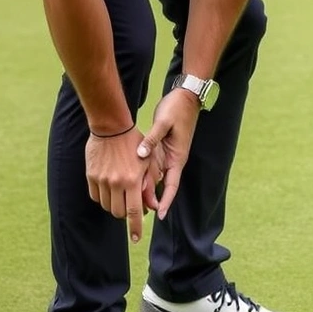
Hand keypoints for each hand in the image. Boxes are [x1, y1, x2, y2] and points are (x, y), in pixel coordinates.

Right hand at [85, 127, 148, 242]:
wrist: (111, 128)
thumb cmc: (134, 144)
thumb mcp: (148, 164)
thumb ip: (150, 187)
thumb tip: (153, 207)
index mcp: (132, 181)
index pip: (133, 212)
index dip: (135, 228)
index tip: (136, 239)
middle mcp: (115, 183)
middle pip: (119, 213)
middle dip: (126, 214)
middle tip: (131, 206)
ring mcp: (101, 180)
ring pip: (107, 206)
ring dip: (115, 206)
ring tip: (121, 194)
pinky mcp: (91, 176)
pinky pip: (96, 197)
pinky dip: (104, 198)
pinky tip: (110, 189)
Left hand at [136, 88, 200, 218]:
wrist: (184, 97)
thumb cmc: (176, 109)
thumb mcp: (164, 123)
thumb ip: (152, 139)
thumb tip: (141, 155)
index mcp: (177, 157)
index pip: (172, 185)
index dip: (166, 200)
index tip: (159, 214)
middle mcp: (172, 160)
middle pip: (160, 184)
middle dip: (150, 199)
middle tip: (137, 213)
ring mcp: (166, 155)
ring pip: (154, 177)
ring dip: (143, 188)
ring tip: (128, 201)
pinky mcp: (160, 149)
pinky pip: (150, 166)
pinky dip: (141, 174)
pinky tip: (128, 180)